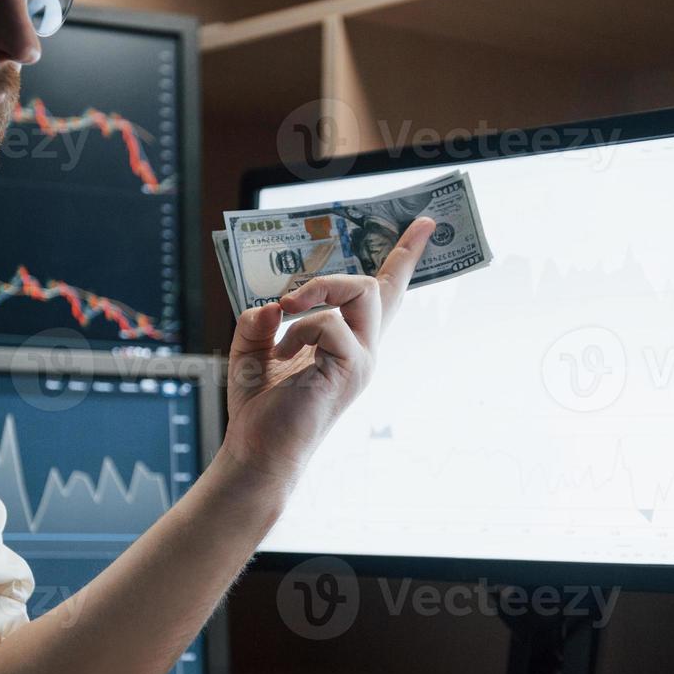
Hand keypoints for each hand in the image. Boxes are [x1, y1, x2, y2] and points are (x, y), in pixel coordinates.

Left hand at [220, 216, 436, 484]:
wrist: (257, 452)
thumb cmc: (259, 408)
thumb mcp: (250, 349)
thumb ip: (259, 319)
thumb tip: (272, 303)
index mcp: (346, 343)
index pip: (384, 293)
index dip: (405, 257)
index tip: (424, 222)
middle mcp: (362, 350)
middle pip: (376, 285)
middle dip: (331, 276)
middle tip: (289, 299)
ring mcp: (361, 360)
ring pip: (364, 291)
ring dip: (319, 291)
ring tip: (286, 314)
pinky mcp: (350, 370)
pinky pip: (331, 322)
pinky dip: (300, 327)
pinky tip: (281, 354)